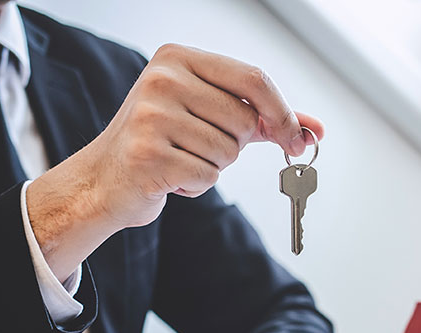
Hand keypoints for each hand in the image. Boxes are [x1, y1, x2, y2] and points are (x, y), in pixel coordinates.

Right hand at [27, 43, 323, 281]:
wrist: (107, 179)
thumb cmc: (165, 142)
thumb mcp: (213, 117)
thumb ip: (264, 120)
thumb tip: (313, 131)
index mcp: (179, 58)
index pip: (253, 78)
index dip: (282, 111)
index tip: (296, 138)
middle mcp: (162, 79)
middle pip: (244, 121)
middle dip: (234, 145)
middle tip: (200, 146)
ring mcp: (151, 116)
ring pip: (228, 152)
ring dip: (213, 167)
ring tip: (180, 159)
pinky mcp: (147, 154)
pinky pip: (208, 176)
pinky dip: (197, 185)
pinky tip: (171, 176)